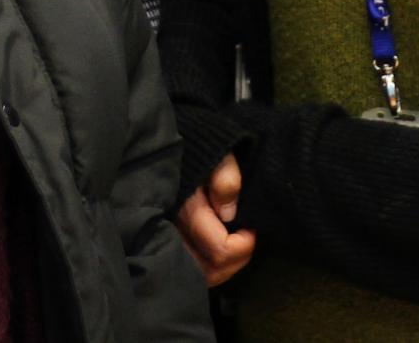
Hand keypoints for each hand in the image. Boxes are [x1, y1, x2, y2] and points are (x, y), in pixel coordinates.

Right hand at [174, 154, 253, 285]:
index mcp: (185, 208)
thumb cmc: (200, 146)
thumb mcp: (218, 151)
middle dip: (236, 259)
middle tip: (248, 239)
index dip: (243, 245)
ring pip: (199, 275)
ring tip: (237, 245)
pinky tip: (221, 247)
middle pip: (209, 270)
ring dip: (225, 266)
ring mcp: (166, 238)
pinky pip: (190, 269)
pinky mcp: (166, 241)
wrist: (175, 143)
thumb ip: (225, 176)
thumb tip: (228, 214)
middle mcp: (171, 230)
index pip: (219, 248)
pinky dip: (210, 266)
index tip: (252, 229)